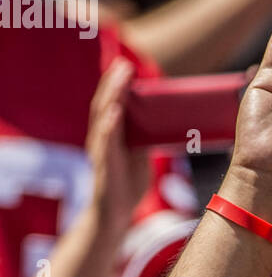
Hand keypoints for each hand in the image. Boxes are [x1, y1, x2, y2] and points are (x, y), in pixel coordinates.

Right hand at [86, 58, 149, 233]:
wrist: (116, 214)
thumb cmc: (127, 184)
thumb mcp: (141, 157)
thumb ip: (147, 140)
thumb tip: (166, 126)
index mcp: (112, 133)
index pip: (113, 103)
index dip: (118, 84)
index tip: (126, 66)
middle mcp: (102, 137)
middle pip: (105, 103)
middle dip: (113, 82)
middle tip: (123, 63)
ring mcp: (101, 150)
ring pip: (102, 118)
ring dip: (110, 97)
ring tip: (119, 79)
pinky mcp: (104, 166)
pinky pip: (105, 144)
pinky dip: (108, 127)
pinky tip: (114, 114)